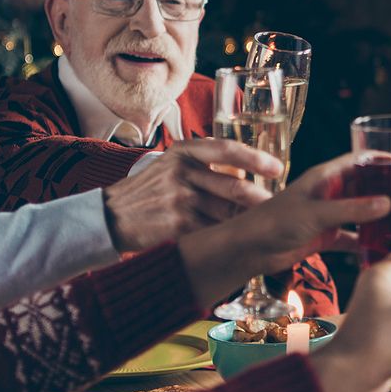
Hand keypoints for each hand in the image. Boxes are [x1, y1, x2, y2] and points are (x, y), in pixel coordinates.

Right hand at [102, 139, 280, 251]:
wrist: (112, 216)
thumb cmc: (151, 190)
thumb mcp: (172, 165)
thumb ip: (206, 165)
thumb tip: (250, 173)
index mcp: (183, 152)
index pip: (226, 149)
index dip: (255, 158)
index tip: (277, 169)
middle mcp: (181, 172)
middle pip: (234, 187)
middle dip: (261, 200)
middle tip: (278, 208)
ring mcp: (179, 200)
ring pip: (228, 213)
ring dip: (248, 222)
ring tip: (263, 227)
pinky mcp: (177, 226)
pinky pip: (214, 232)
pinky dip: (230, 238)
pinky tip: (240, 242)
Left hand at [178, 154, 388, 302]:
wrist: (250, 249)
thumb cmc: (274, 222)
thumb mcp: (316, 213)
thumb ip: (351, 209)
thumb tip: (387, 202)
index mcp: (326, 176)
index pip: (361, 160)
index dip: (385, 160)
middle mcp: (330, 192)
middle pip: (366, 185)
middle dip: (389, 189)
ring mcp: (329, 214)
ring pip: (362, 212)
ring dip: (381, 217)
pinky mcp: (326, 236)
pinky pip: (353, 237)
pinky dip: (367, 242)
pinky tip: (385, 247)